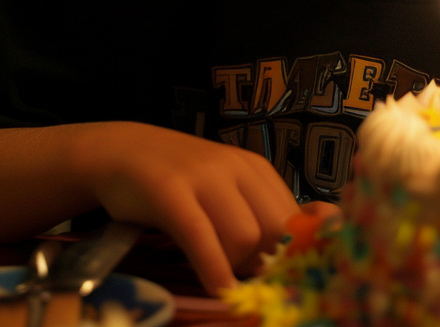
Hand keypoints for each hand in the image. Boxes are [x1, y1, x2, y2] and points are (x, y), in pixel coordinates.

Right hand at [68, 121, 299, 293]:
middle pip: (274, 229)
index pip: (295, 217)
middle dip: (263, 260)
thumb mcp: (228, 186)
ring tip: (217, 268)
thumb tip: (318, 225)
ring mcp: (203, 177)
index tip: (271, 267)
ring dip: (235, 266)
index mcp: (255, 168)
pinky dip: (213, 269)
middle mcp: (236, 168)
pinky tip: (217, 288)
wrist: (121, 151)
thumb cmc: (180, 179)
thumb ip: (263, 208)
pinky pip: (201, 237)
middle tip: (241, 271)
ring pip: (244, 237)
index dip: (287, 250)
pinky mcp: (170, 192)